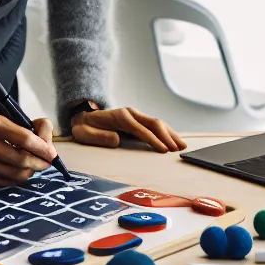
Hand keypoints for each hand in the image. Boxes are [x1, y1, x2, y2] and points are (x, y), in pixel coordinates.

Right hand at [0, 114, 57, 185]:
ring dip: (30, 172)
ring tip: (33, 168)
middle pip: (22, 159)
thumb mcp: (8, 121)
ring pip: (15, 174)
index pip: (26, 139)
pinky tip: (19, 173)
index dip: (43, 148)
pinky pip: (5, 182)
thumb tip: (49, 147)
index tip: (52, 154)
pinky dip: (17, 179)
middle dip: (40, 163)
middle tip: (46, 164)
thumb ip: (31, 129)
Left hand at [71, 107, 187, 152]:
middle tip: (177, 150)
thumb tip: (117, 140)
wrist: (83, 117)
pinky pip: (155, 126)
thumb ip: (99, 137)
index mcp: (120, 117)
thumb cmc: (84, 127)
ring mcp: (136, 116)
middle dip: (167, 136)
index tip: (163, 150)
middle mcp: (131, 114)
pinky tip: (174, 141)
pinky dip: (166, 133)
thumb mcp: (84, 133)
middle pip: (154, 123)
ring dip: (170, 134)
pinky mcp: (138, 121)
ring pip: (158, 123)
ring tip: (182, 146)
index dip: (152, 139)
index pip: (140, 129)